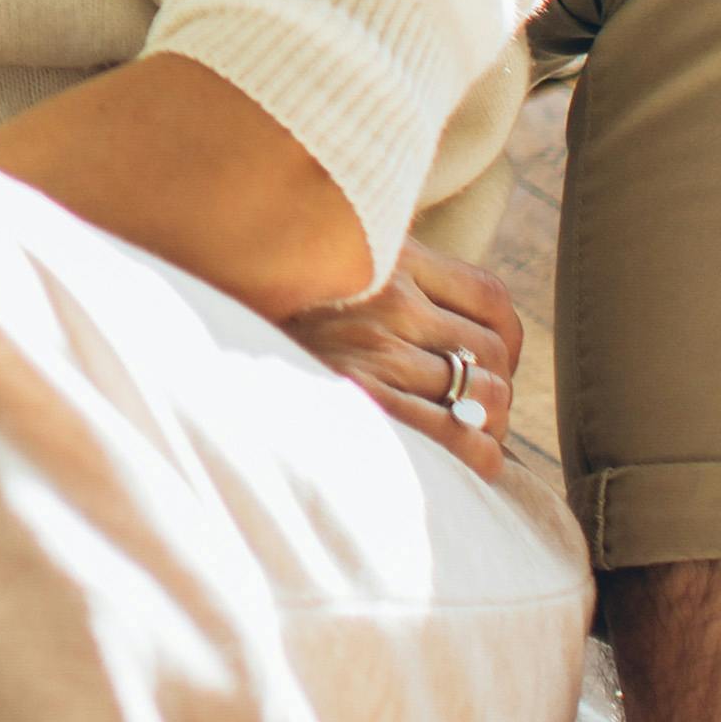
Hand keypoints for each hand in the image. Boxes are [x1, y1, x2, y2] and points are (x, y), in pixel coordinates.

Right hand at [280, 234, 522, 480]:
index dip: (505, 339)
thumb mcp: (339, 263)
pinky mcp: (362, 398)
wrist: (216, 337)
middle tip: (479, 411)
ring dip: (491, 422)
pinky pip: (458, 434)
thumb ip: (391, 272)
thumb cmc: (283, 308)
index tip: (490, 363)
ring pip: (483, 393)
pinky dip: (480, 454)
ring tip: (473, 437)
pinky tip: (472, 462)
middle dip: (497, 388)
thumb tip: (456, 317)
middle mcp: (391, 300)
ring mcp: (377, 350)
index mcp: (394, 258)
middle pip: (490, 352)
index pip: (490, 298)